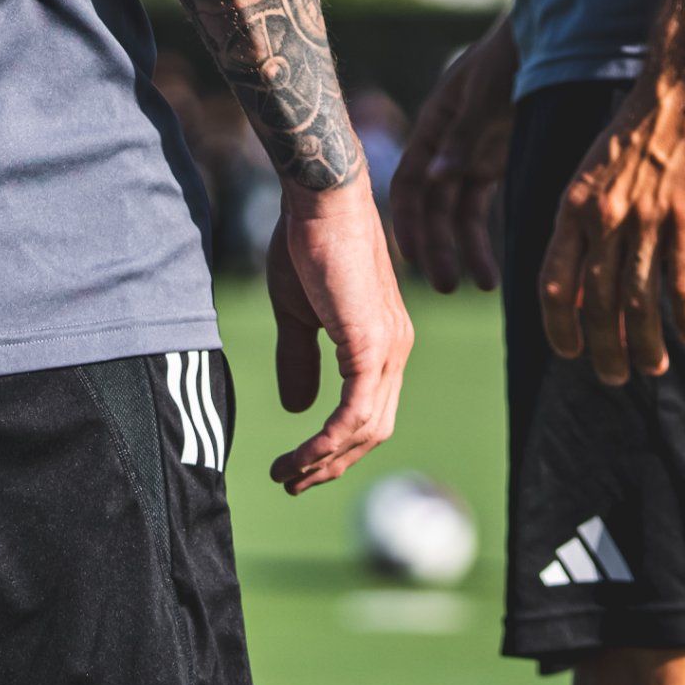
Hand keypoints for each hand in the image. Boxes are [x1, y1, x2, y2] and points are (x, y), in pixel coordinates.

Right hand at [263, 177, 411, 492]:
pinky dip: (329, 440)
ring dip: (325, 459)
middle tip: (293, 482)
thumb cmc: (308, 245)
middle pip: (372, 429)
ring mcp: (389, 348)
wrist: (320, 202)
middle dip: (332, 463)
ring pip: (365, 427)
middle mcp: (396, 349)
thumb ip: (300, 360)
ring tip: (287, 474)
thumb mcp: (298, 314)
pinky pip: (355, 411)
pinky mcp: (372, 344)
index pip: (369, 412)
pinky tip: (303, 454)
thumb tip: (297, 410)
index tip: (300, 465)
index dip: (336, 445)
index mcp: (382, 342)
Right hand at [389, 17, 517, 293]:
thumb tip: (437, 178)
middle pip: (431, 205)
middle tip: (447, 286)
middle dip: (436, 245)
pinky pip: (479, 205)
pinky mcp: (492, 160)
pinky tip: (495, 266)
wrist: (546, 35)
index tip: (412, 258)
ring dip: (463, 247)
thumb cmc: (511, 57)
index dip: (407, 221)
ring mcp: (468, 154)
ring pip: (455, 212)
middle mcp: (444, 145)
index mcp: (433, 125)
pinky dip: (483, 235)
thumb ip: (463, 138)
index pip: (410, 182)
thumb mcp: (488, 95)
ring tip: (481, 285)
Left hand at [539, 63, 684, 385]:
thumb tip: (588, 270)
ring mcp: (645, 220)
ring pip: (638, 304)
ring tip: (654, 366)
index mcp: (574, 205)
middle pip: (596, 305)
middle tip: (616, 375)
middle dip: (604, 350)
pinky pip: (683, 285)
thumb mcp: (597, 170)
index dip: (560, 327)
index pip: (554, 284)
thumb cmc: (645, 124)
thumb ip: (588, 217)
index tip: (571, 352)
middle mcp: (603, 218)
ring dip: (645, 345)